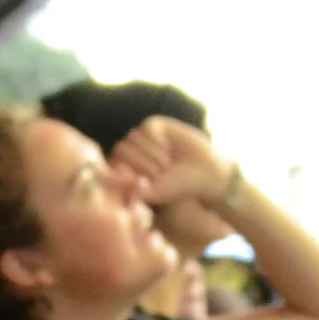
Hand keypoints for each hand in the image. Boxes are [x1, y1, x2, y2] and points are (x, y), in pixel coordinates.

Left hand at [111, 116, 232, 208]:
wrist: (206, 174)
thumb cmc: (179, 188)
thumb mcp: (151, 193)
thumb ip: (129, 187)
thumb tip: (112, 173)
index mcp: (125, 171)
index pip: (112, 166)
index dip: (130, 175)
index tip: (148, 184)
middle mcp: (130, 154)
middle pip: (120, 150)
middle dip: (143, 165)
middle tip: (162, 172)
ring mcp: (141, 139)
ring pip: (132, 139)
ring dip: (152, 154)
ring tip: (167, 163)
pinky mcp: (154, 126)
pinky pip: (145, 128)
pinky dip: (157, 140)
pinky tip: (169, 148)